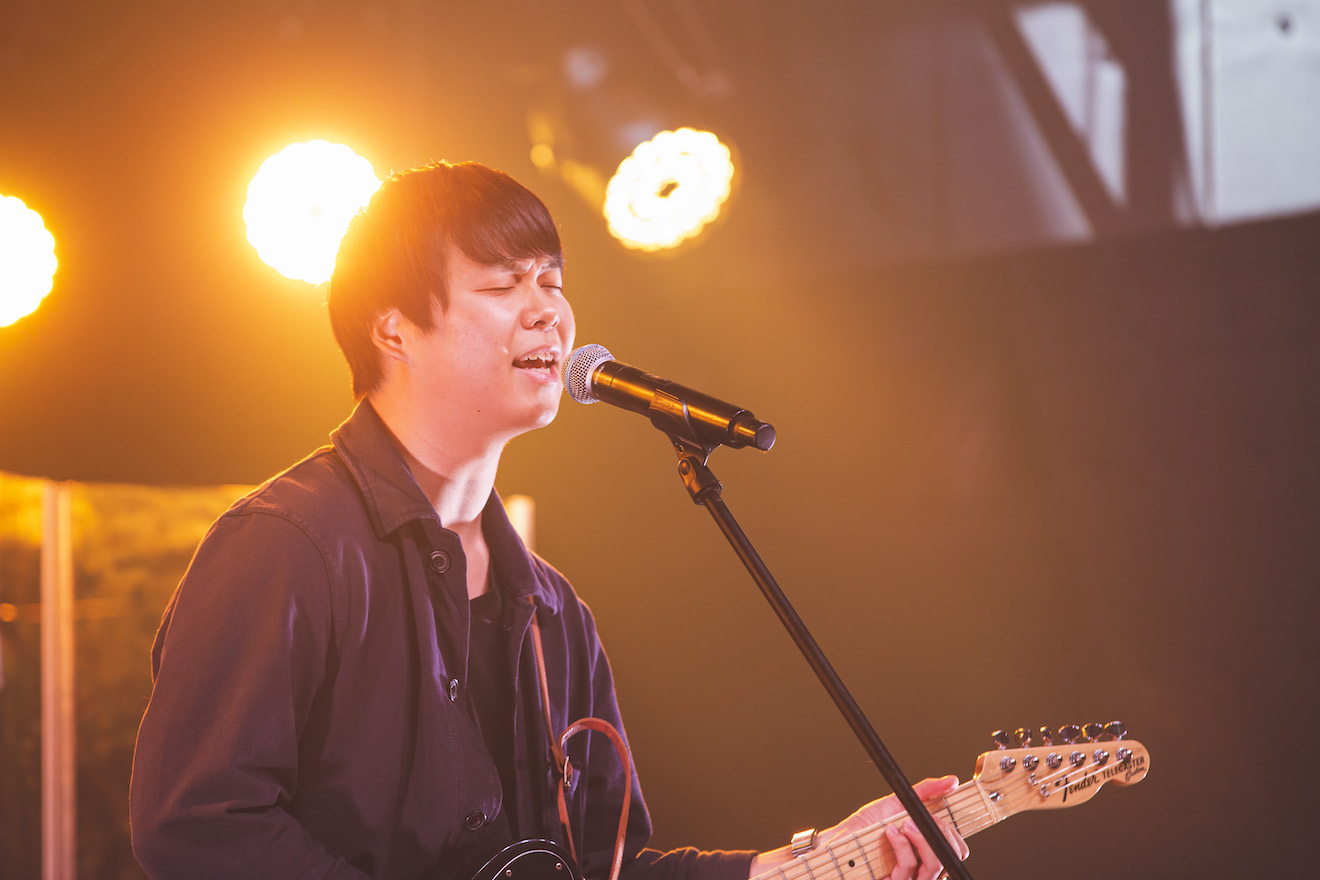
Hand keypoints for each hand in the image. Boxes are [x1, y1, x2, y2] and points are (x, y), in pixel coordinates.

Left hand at [823, 775, 969, 879]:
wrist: (838, 840)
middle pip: (950, 858)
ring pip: (935, 865)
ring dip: (922, 838)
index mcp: (926, 851)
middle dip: (941, 833)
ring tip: (904, 824)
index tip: (939, 816)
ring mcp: (909, 878)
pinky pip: (910, 866)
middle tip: (921, 819)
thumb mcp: (897, 804)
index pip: (956, 850)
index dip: (953, 834)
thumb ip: (925, 792)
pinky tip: (891, 832)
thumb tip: (951, 781)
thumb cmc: (865, 828)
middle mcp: (921, 868)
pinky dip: (902, 844)